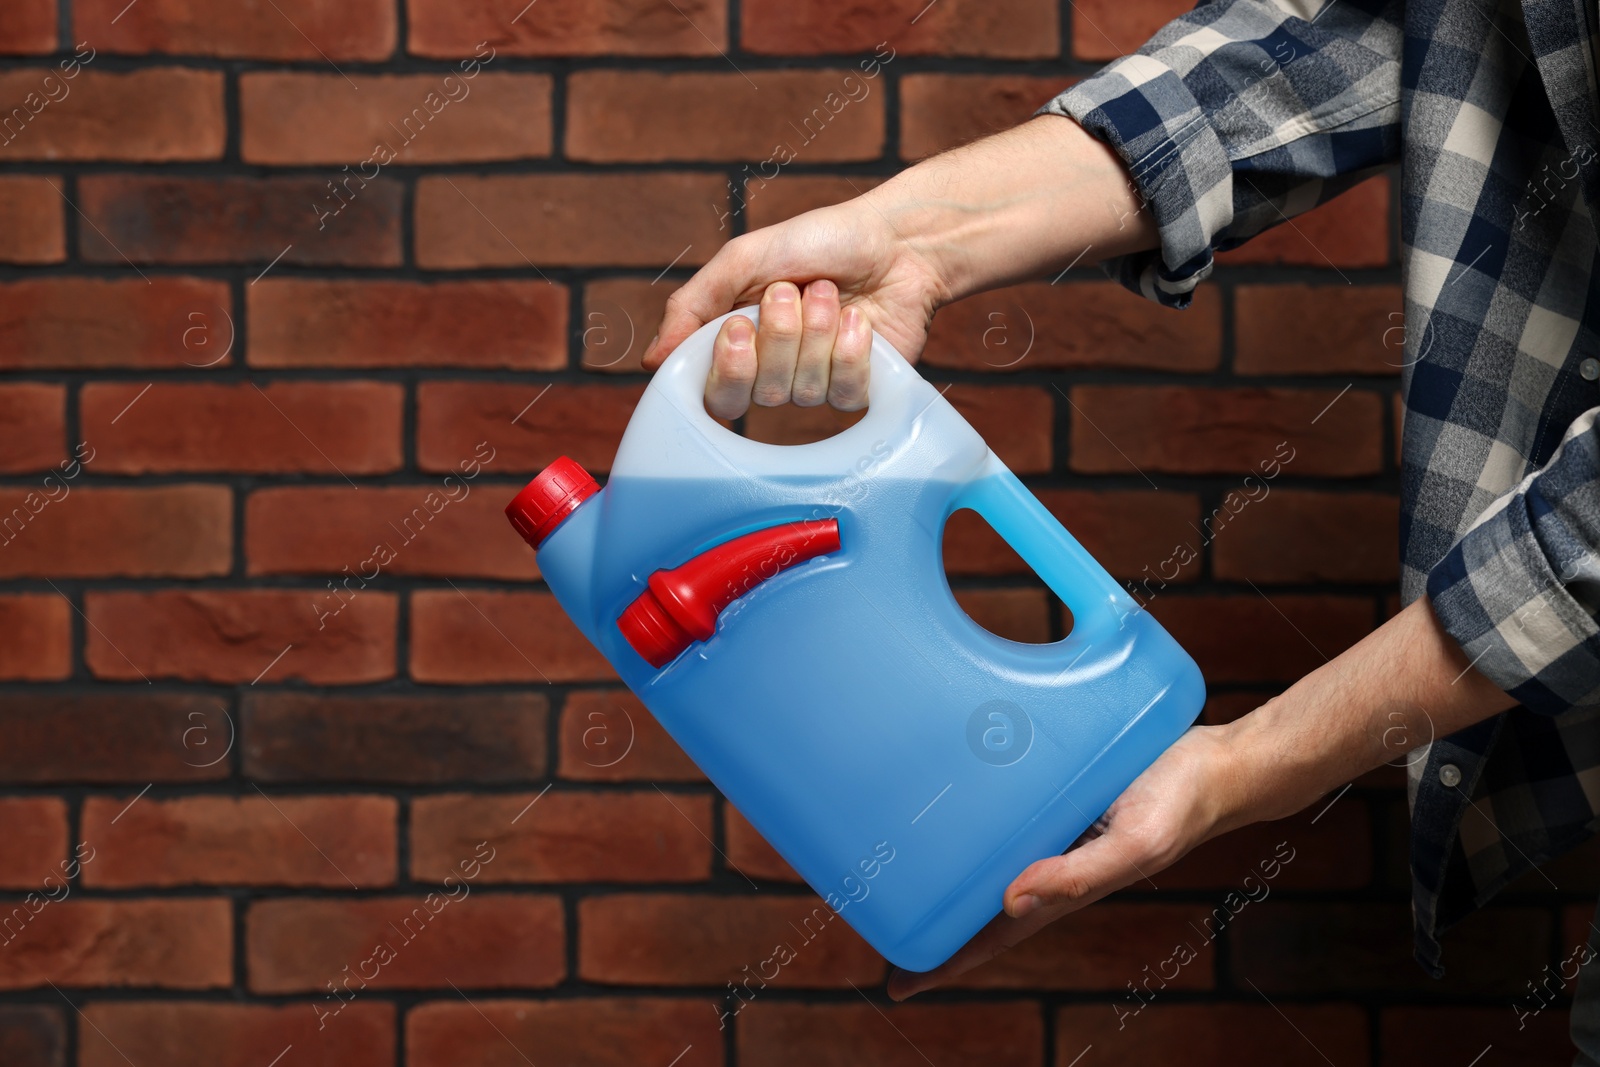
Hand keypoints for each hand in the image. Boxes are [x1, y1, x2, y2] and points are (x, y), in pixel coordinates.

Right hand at [640, 199, 949, 419]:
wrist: (895, 239)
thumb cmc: (820, 241)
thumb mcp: (744, 258)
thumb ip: (693, 306)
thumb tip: (652, 362)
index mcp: (739, 342)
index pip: (714, 393)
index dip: (727, 367)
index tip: (740, 324)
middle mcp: (773, 371)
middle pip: (758, 394)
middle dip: (779, 338)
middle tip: (791, 293)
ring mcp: (816, 383)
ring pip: (803, 390)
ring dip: (819, 329)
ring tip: (831, 292)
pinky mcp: (859, 389)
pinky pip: (844, 392)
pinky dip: (851, 347)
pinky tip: (861, 319)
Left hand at [887, 724, 1240, 999]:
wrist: (1219, 762)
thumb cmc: (1183, 807)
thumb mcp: (1136, 846)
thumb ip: (1077, 875)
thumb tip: (1009, 901)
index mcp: (1061, 888)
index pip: (990, 938)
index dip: (944, 963)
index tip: (895, 984)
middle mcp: (1048, 860)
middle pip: (977, 900)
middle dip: (929, 915)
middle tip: (872, 916)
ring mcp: (1052, 826)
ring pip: (987, 853)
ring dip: (946, 864)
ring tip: (894, 863)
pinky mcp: (1058, 786)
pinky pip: (1006, 806)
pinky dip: (975, 812)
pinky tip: (949, 795)